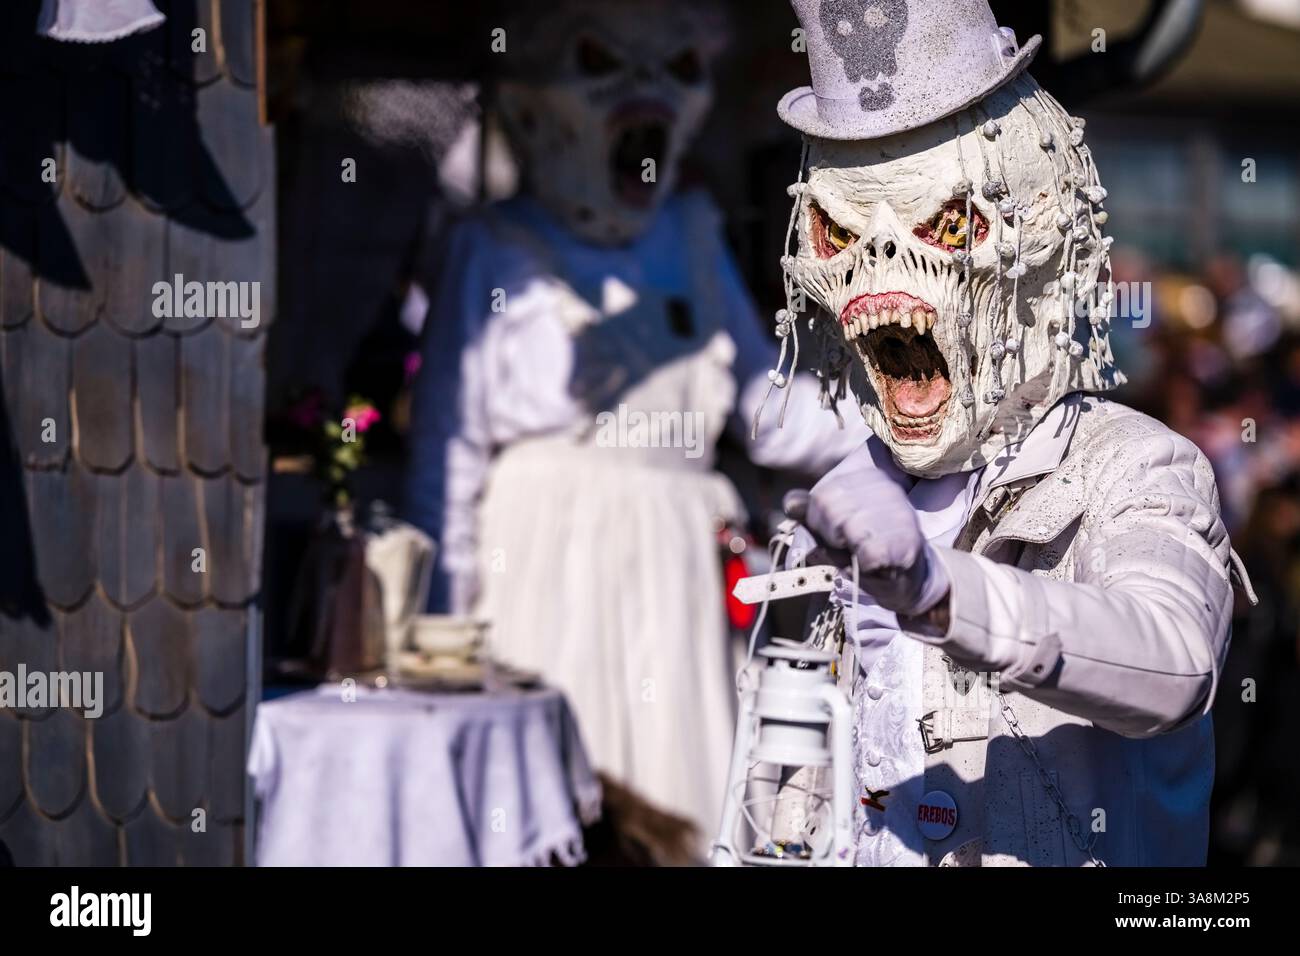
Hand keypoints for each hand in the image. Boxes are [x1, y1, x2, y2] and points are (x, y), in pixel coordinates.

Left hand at [783, 468, 948, 617]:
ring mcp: (900, 511)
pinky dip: (865, 566)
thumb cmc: (865, 551)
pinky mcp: (907, 539)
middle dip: (832, 537)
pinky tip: (877, 564)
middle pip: (831, 511)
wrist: (909, 579)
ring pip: (848, 530)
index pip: (820, 497)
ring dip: (849, 552)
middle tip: (852, 548)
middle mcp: (887, 487)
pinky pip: (867, 554)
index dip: (819, 524)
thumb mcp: (833, 529)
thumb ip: (811, 514)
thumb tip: (790, 502)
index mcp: (867, 477)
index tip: (838, 535)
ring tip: (865, 555)